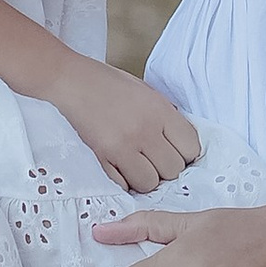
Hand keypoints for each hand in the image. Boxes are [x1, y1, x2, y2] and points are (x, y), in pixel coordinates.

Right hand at [56, 60, 202, 195]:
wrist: (74, 82)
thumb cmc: (110, 83)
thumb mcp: (149, 92)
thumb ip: (167, 116)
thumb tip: (182, 143)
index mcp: (160, 111)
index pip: (191, 148)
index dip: (186, 153)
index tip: (177, 150)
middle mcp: (144, 130)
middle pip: (173, 170)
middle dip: (167, 167)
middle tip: (156, 158)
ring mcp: (122, 146)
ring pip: (150, 183)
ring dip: (146, 178)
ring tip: (138, 165)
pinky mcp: (102, 158)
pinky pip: (124, 185)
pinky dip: (125, 181)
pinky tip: (122, 167)